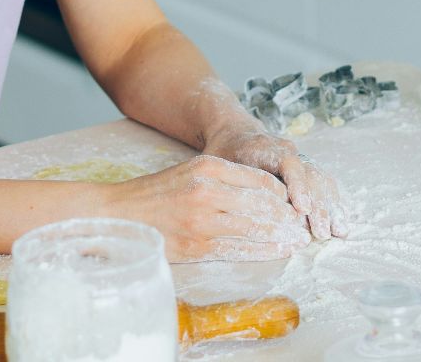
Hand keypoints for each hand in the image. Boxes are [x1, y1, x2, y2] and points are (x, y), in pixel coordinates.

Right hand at [104, 154, 311, 262]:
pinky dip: (261, 251)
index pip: (259, 180)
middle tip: (303, 225)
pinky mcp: (196, 245)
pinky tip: (276, 252)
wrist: (118, 215)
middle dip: (287, 217)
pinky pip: (237, 249)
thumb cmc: (155, 194)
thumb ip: (222, 178)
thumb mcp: (190, 172)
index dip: (282, 194)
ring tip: (296, 240)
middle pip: (261, 204)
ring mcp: (202, 220)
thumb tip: (260, 192)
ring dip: (280, 236)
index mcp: (208, 168)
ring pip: (254, 228)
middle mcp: (208, 191)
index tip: (295, 203)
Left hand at [203, 121, 346, 240]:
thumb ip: (232, 180)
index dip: (298, 186)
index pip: (289, 164)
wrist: (234, 132)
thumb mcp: (219, 162)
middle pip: (311, 176)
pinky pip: (325, 184)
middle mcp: (289, 151)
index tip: (303, 209)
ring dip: (331, 207)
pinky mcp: (306, 169)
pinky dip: (334, 202)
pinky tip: (342, 220)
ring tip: (339, 231)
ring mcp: (300, 159)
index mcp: (267, 147)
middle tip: (322, 233)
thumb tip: (238, 207)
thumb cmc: (223, 152)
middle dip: (319, 206)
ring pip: (322, 181)